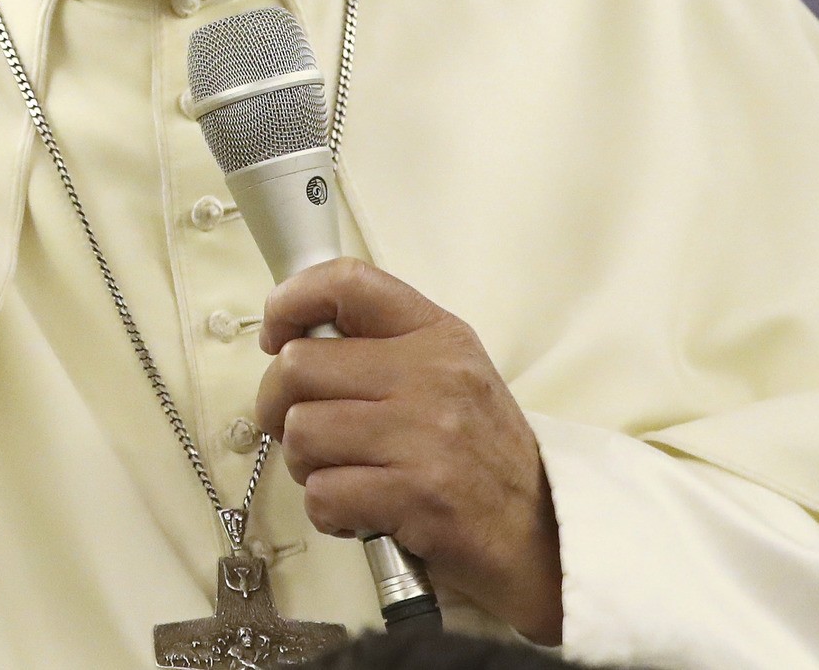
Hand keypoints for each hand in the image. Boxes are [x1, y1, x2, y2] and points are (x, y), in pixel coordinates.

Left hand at [255, 258, 562, 644]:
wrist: (542, 534)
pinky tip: (357, 512)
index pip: (349, 283)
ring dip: (304, 465)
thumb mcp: (452, 376)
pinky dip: (327, 511)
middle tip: (294, 428)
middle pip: (299, 366)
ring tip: (338, 475)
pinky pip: (323, 493)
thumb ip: (385, 349)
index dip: (292, 300)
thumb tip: (296, 339)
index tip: (276, 333)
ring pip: (301, 432)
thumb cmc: (484, 457)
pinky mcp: (415, 495)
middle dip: (277, 405)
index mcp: (437, 335)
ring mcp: (424, 435)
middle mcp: (432, 375)